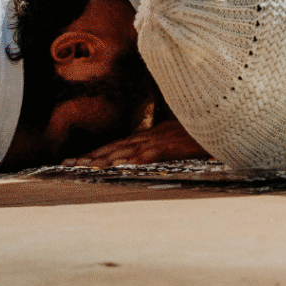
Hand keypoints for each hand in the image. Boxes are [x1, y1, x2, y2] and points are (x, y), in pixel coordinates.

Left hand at [62, 119, 210, 167]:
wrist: (219, 118)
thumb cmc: (203, 128)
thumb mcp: (182, 135)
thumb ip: (168, 139)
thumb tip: (157, 146)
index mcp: (151, 135)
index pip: (118, 145)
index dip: (97, 152)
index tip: (77, 159)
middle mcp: (149, 137)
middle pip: (114, 148)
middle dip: (89, 156)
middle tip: (66, 164)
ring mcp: (157, 140)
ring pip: (123, 152)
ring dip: (101, 160)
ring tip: (80, 167)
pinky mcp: (168, 145)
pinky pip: (145, 155)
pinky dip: (129, 161)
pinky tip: (115, 166)